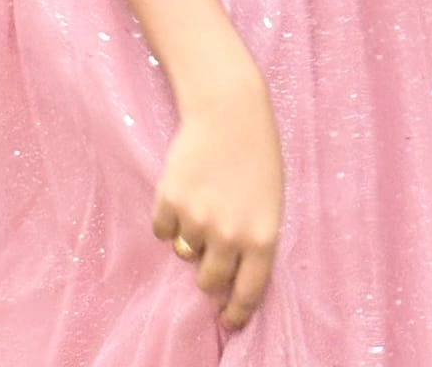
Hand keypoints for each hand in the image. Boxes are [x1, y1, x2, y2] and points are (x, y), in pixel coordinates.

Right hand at [151, 65, 284, 330]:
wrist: (229, 109)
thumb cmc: (256, 153)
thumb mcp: (268, 201)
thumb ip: (252, 239)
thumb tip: (227, 277)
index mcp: (262, 237)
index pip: (248, 293)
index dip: (236, 312)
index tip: (228, 320)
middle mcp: (229, 235)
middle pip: (209, 281)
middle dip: (208, 270)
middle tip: (211, 243)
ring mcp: (197, 220)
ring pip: (184, 251)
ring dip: (190, 234)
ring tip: (204, 194)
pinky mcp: (169, 202)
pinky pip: (163, 230)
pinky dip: (169, 216)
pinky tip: (184, 187)